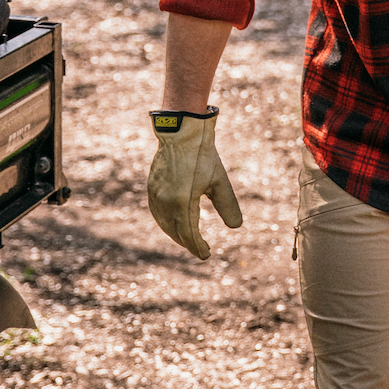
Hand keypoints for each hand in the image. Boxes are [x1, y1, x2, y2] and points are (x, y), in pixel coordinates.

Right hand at [147, 108, 242, 259]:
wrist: (181, 133)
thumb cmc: (203, 156)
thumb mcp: (219, 181)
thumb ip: (227, 205)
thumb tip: (237, 227)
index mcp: (182, 201)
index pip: (189, 234)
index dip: (197, 247)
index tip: (206, 254)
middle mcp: (165, 201)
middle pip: (175, 232)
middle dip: (188, 243)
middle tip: (200, 249)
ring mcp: (156, 195)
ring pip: (164, 224)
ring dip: (176, 235)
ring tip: (188, 240)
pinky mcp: (152, 188)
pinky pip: (157, 213)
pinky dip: (165, 223)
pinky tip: (173, 224)